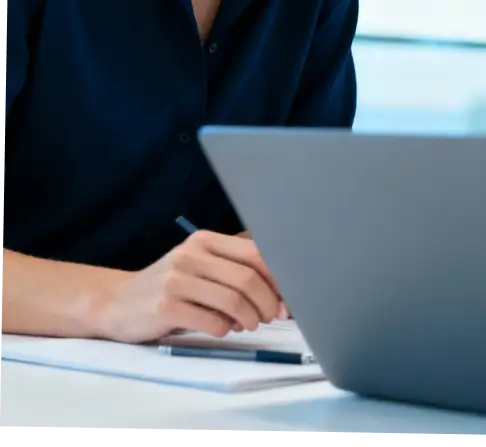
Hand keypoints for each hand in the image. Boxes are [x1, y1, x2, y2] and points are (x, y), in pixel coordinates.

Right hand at [94, 230, 285, 343]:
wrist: (116, 303)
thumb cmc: (170, 287)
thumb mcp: (199, 267)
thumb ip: (233, 271)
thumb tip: (278, 293)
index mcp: (205, 241)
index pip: (255, 253)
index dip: (277, 277)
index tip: (286, 296)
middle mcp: (191, 254)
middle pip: (247, 277)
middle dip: (267, 301)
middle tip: (271, 316)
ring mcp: (176, 279)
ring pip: (232, 299)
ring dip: (249, 317)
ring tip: (249, 324)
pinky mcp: (165, 306)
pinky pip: (210, 320)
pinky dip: (224, 329)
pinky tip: (222, 329)